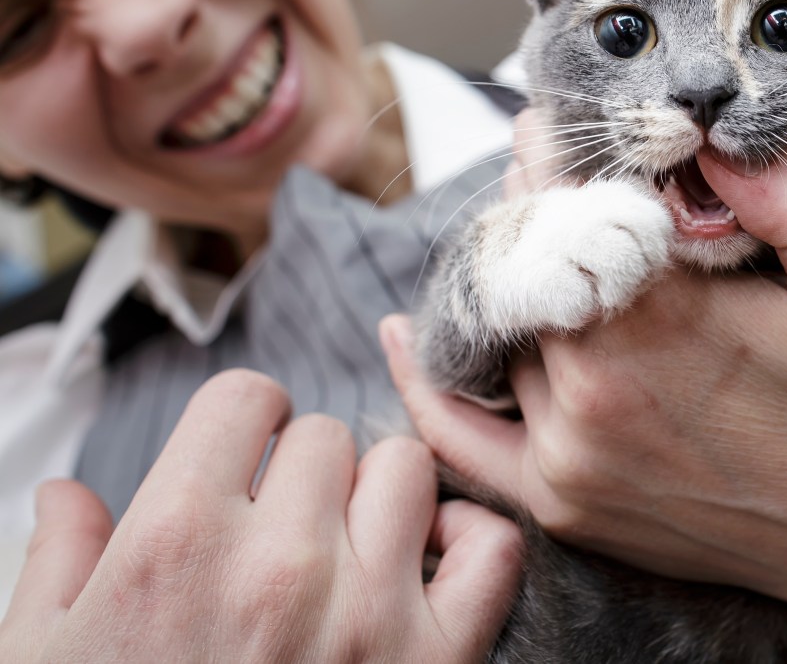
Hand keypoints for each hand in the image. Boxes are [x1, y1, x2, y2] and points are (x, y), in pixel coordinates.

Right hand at [0, 369, 522, 662]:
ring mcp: (367, 612)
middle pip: (327, 436)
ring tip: (346, 543)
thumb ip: (58, 560)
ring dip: (378, 496)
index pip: (244, 399)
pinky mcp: (435, 662)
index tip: (243, 454)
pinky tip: (427, 559)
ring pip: (407, 469)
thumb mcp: (42, 656)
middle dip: (302, 469)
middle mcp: (280, 565)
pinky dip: (470, 541)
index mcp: (176, 542)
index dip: (243, 422)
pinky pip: (491, 550)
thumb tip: (65, 493)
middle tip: (283, 522)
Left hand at [389, 147, 786, 613]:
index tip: (547, 123)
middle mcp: (590, 388)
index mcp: (654, 320)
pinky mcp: (559, 500)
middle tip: (538, 166)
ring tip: (526, 239)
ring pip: (494, 335)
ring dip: (505, 281)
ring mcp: (566, 453)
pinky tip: (405, 333)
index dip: (553, 155)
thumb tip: (719, 142)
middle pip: (518, 265)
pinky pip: (461, 436)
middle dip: (530, 212)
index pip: (562, 206)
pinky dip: (428, 384)